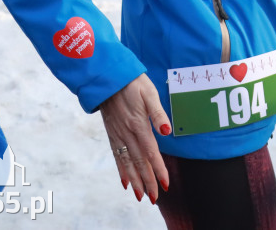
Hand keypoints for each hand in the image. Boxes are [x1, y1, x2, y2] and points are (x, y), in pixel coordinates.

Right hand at [99, 74, 171, 203]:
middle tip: (155, 198)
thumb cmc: (132, 83)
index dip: (158, 169)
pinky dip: (121, 170)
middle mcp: (127, 133)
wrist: (108, 77)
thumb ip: (158, 114)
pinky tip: (125, 182)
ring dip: (135, 180)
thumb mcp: (149, 93)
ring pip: (127, 163)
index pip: (151, 152)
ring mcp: (117, 135)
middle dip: (147, 181)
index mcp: (138, 125)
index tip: (166, 184)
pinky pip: (116, 156)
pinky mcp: (111, 133)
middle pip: (139, 162)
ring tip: (141, 196)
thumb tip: (167, 131)